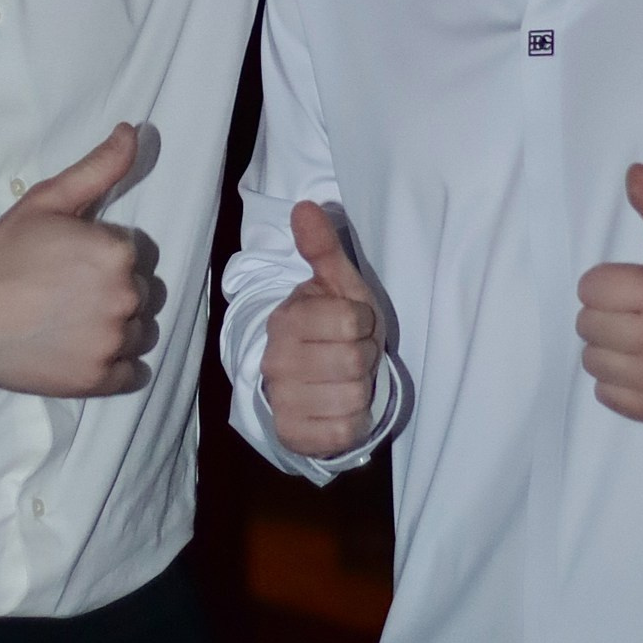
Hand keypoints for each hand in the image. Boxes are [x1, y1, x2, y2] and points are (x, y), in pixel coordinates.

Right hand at [0, 124, 157, 396]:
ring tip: (72, 324)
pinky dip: (115, 365)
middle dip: (112, 292)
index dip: (100, 258)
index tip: (67, 266)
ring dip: (117, 328)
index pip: (131, 254)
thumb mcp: (48, 200)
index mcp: (118, 252)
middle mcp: (126, 297)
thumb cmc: (3, 252)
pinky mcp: (100, 380)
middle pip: (139, 293)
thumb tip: (134, 131)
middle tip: (65, 296)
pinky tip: (82, 351)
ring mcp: (114, 342)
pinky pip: (132, 372)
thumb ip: (98, 168)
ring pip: (139, 332)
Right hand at [260, 202, 382, 458]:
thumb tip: (306, 206)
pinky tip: (342, 409)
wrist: (313, 384)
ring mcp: (282, 401)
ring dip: (363, 390)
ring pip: (354, 396)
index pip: (352, 321)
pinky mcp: (294, 436)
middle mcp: (276, 362)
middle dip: (366, 357)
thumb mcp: (336, 287)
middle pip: (355, 360)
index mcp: (286, 321)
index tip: (355, 325)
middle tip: (353, 355)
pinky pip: (345, 431)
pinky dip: (354, 422)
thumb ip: (323, 248)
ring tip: (348, 380)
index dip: (365, 323)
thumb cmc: (333, 330)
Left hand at [575, 163, 642, 425]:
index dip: (605, 285)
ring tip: (635, 342)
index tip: (629, 288)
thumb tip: (635, 171)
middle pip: (586, 325)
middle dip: (605, 317)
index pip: (589, 288)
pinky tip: (641, 368)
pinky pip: (607, 395)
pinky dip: (617, 383)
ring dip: (607, 351)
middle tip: (633, 316)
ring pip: (592, 360)